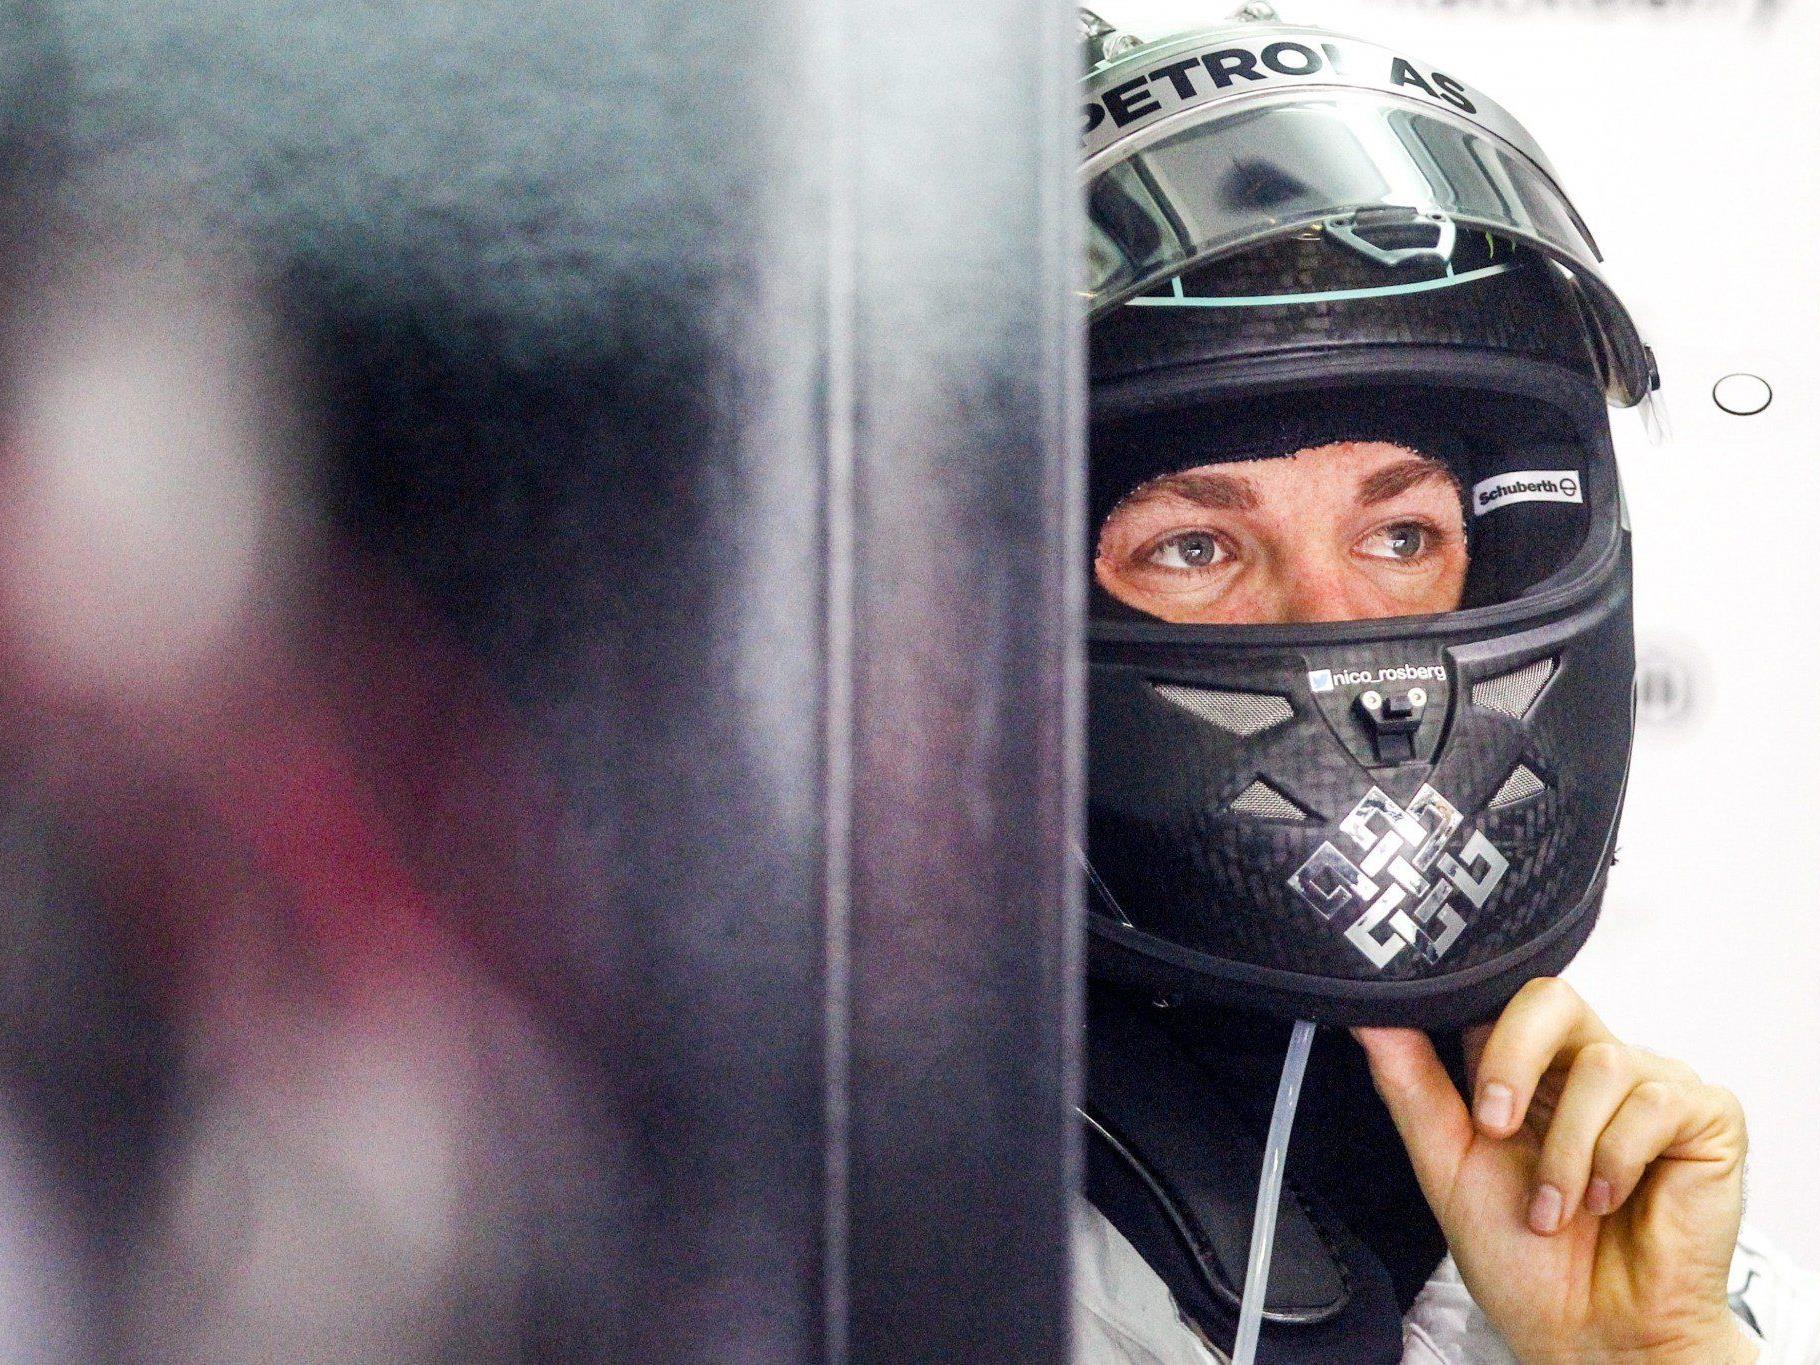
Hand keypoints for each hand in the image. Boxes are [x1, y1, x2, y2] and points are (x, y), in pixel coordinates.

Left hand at [1354, 978, 1754, 1364]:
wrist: (1589, 1334)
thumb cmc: (1525, 1259)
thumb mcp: (1448, 1164)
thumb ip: (1411, 1085)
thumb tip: (1370, 1018)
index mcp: (1531, 1070)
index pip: (1501, 999)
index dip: (1474, 1029)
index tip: (1456, 1092)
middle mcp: (1591, 1066)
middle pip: (1552, 997)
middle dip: (1511, 1060)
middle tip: (1495, 1128)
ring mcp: (1651, 1086)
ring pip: (1601, 1063)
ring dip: (1566, 1151)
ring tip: (1557, 1208)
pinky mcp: (1706, 1117)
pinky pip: (1656, 1101)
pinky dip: (1618, 1159)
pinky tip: (1610, 1200)